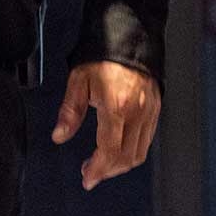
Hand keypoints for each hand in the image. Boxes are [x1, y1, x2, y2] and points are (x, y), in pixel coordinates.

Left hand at [51, 61, 160, 190]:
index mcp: (117, 106)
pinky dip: (132, 152)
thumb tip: (59, 135)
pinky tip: (118, 150)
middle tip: (90, 173)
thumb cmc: (103, 55)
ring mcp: (149, 112)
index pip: (110, 150)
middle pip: (126, 158)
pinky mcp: (155, 110)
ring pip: (139, 153)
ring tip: (102, 164)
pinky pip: (147, 141)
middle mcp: (137, 112)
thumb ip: (70, 111)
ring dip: (120, 165)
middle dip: (107, 171)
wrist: (129, 37)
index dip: (98, 169)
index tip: (87, 178)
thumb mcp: (79, 80)